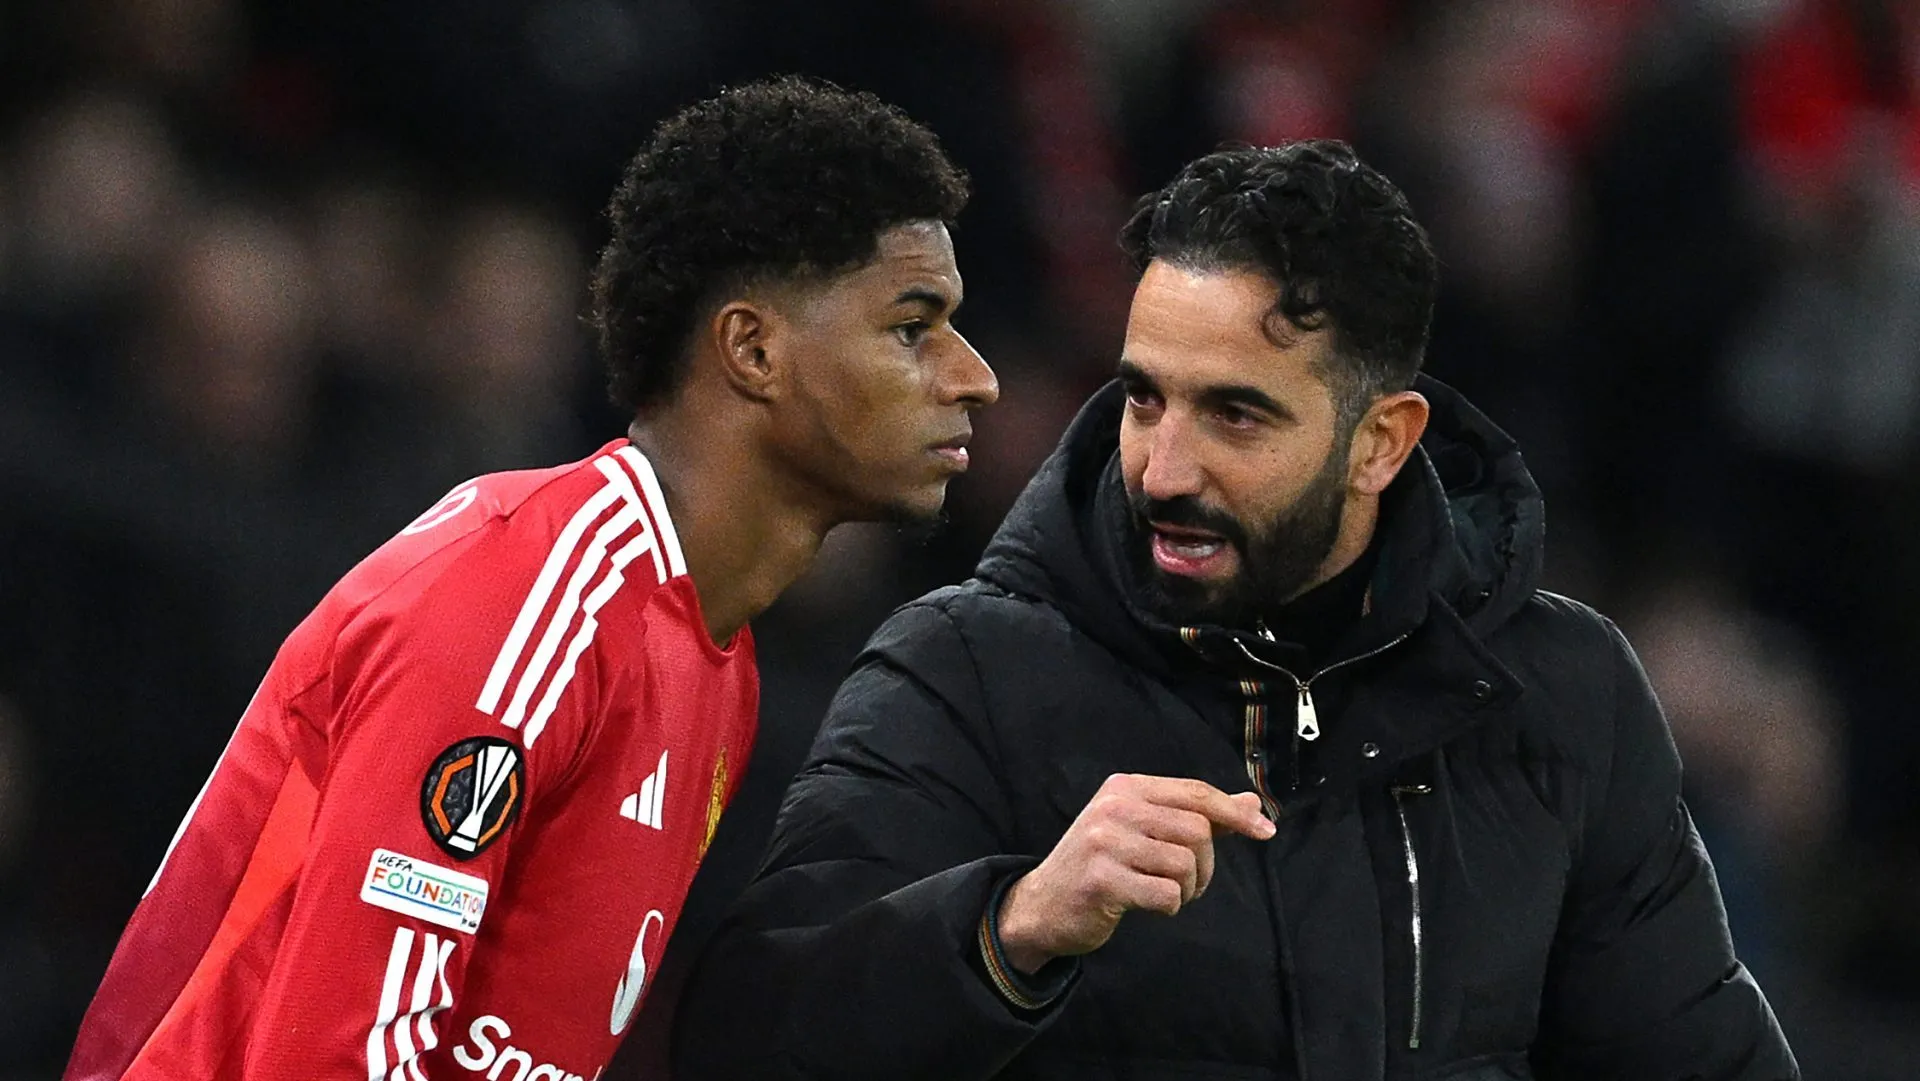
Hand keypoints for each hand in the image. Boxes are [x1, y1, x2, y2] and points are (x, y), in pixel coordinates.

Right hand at [995, 774, 1273, 973]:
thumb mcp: (1143, 831)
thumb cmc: (1101, 866)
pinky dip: (1168, 907)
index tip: (1266, 831)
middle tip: (1188, 884)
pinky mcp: (1101, 880)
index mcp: (1125, 787)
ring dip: (1187, 889)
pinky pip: (1165, 895)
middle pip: (1197, 829)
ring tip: (1166, 894)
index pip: (1195, 793)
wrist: (1042, 904)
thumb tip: (1250, 804)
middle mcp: (1114, 807)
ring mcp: (1104, 842)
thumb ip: (1194, 816)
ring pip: (1184, 863)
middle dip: (1205, 865)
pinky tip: (1148, 906)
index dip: (1235, 812)